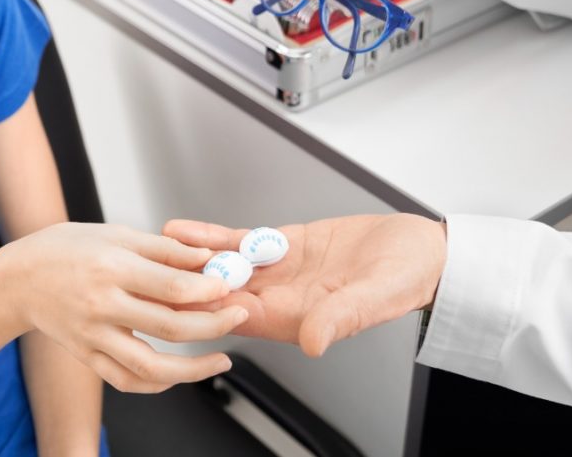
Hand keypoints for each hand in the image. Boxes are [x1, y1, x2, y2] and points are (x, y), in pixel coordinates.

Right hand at [0, 222, 248, 392]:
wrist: (17, 280)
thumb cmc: (65, 249)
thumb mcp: (114, 234)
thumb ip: (162, 248)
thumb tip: (205, 257)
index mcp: (111, 267)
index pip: (170, 285)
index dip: (208, 288)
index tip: (231, 287)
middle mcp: (102, 305)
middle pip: (169, 326)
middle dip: (213, 324)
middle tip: (239, 316)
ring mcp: (94, 336)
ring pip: (150, 366)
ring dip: (193, 369)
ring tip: (221, 359)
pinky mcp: (88, 356)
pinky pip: (127, 380)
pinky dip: (158, 383)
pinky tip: (180, 374)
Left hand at [162, 214, 446, 356]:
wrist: (420, 252)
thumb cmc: (405, 281)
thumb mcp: (373, 298)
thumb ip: (340, 318)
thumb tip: (312, 342)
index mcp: (297, 317)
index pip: (240, 317)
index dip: (207, 308)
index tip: (176, 299)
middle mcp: (281, 297)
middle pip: (224, 293)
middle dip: (188, 282)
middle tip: (151, 267)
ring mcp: (279, 271)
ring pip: (225, 266)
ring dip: (193, 257)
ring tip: (158, 244)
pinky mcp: (284, 244)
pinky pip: (241, 243)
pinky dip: (214, 237)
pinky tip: (187, 230)